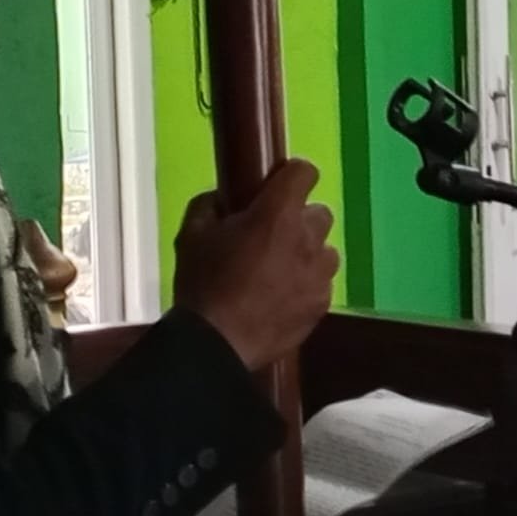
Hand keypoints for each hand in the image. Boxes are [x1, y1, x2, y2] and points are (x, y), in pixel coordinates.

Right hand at [173, 159, 339, 370]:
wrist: (217, 343)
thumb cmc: (202, 284)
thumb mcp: (191, 235)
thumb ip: (209, 205)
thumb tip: (222, 198)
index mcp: (277, 214)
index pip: (305, 172)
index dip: (292, 175)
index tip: (278, 186)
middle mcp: (308, 238)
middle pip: (319, 212)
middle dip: (299, 218)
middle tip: (273, 235)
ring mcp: (320, 273)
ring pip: (325, 249)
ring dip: (308, 252)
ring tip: (280, 270)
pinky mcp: (323, 302)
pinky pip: (322, 282)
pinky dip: (307, 283)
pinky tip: (283, 298)